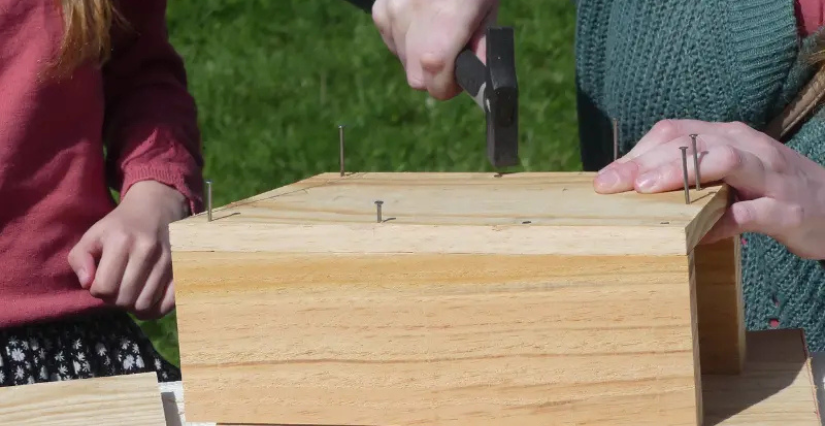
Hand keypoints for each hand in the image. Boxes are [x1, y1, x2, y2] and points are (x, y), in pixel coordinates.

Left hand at [68, 180, 189, 319]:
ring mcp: (168, 261)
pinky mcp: (182, 269)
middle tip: (116, 288)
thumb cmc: (121, 225)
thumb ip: (79, 259)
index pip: (104, 288)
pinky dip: (155, 309)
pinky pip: (168, 303)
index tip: (101, 281)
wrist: (158, 207)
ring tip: (130, 293)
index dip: (97, 290)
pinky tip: (147, 300)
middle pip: (124, 299)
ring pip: (145, 305)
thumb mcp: (93, 235)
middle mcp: (148, 251)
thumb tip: (87, 284)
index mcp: (122, 241)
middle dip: (115, 300)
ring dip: (133, 306)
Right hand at [372, 0, 497, 99]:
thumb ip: (481, 46)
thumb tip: (478, 80)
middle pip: (416, 78)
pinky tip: (422, 21)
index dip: (447, 88)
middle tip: (451, 57)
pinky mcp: (382, 8)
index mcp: (446, 19)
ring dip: (420, 57)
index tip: (457, 82)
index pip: (434, 79)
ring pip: (403, 61)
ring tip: (438, 30)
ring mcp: (393, 11)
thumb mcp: (487, 8)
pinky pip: (392, 41)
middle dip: (434, 76)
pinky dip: (406, 40)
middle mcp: (414, 16)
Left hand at [593, 119, 824, 259]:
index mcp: (728, 137)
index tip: (605, 178)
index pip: (675, 132)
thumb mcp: (729, 173)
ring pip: (722, 161)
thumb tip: (633, 186)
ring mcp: (769, 177)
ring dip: (680, 174)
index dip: (636, 153)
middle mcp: (747, 148)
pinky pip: (750, 213)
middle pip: (690, 142)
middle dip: (644, 162)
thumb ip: (689, 173)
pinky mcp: (787, 210)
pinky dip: (721, 221)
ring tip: (646, 191)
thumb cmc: (770, 190)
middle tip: (610, 184)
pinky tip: (695, 235)